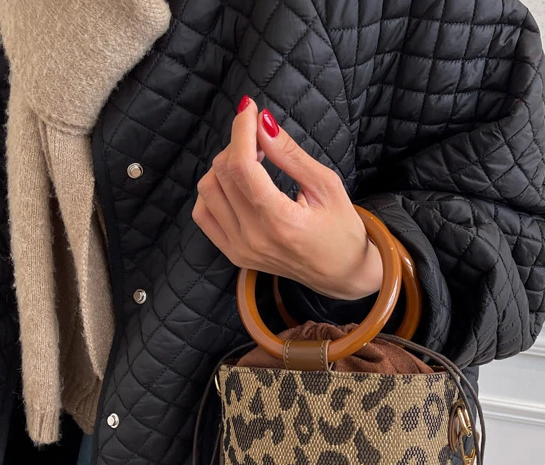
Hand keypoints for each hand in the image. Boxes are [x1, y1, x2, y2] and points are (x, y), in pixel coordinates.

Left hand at [192, 97, 382, 300]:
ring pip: (208, 190)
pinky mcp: (233, 254)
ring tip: (251, 162)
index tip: (250, 110)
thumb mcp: (326, 186)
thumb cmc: (342, 230)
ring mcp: (240, 249)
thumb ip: (291, 155)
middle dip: (238, 145)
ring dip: (224, 166)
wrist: (341, 274)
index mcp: (280, 222)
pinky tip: (236, 186)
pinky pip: (203, 214)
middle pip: (223, 173)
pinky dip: (213, 192)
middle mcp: (254, 238)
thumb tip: (262, 122)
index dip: (242, 130)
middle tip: (261, 139)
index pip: (243, 166)